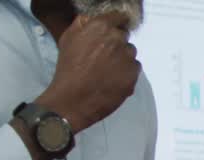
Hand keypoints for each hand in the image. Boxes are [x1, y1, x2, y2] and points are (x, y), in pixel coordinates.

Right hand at [36, 13, 140, 132]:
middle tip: (103, 57)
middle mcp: (117, 39)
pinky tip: (113, 79)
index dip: (116, 24)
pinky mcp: (133, 74)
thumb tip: (93, 19)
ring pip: (130, 53)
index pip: (119, 17)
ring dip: (122, 58)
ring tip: (107, 70)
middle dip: (116, 44)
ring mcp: (127, 57)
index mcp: (100, 26)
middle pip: (124, 37)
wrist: (73, 98)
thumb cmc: (68, 68)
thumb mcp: (68, 38)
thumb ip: (83, 24)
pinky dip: (127, 72)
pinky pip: (135, 68)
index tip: (113, 31)